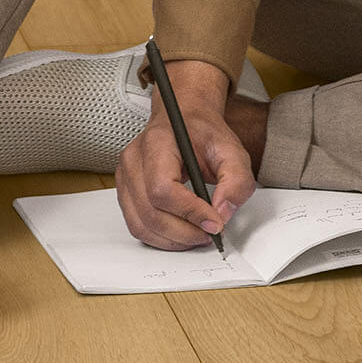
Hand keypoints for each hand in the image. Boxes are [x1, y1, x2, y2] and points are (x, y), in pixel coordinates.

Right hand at [115, 60, 255, 248]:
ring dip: (173, 240)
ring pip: (141, 226)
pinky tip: (181, 232)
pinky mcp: (125, 194)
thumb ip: (236, 181)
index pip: (163, 189)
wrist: (185, 122)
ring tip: (197, 235)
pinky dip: (161, 238)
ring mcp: (125, 178)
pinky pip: (137, 227)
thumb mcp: (232, 151)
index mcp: (157, 143)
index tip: (214, 223)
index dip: (189, 212)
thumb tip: (222, 214)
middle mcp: (134, 160)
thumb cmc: (203, 134)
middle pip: (151, 213)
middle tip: (210, 234)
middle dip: (184, 232)